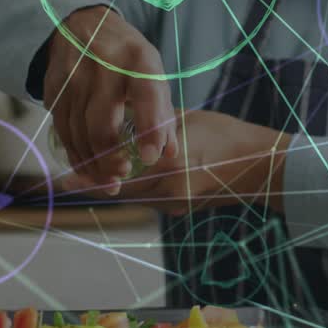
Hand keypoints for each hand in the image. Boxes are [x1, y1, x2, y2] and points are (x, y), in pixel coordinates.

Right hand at [43, 6, 177, 193]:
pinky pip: (62, 130)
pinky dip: (74, 154)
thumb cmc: (126, 57)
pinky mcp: (53, 88)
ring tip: (108, 183)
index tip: (150, 158)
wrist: (80, 25)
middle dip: (110, 157)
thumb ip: (162, 112)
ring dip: (92, 164)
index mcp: (138, 60)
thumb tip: (169, 152)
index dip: (150, 129)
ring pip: (78, 132)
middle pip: (102, 123)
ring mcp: (73, 78)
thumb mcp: (151, 72)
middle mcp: (103, 66)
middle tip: (121, 179)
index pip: (146, 96)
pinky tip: (87, 169)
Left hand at [76, 111, 289, 214]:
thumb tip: (124, 118)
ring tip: (93, 176)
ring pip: (132, 197)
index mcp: (169, 163)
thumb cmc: (228, 136)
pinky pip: (148, 200)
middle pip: (119, 191)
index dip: (89, 176)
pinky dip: (134, 190)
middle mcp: (168, 189)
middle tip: (69, 178)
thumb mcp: (187, 121)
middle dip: (95, 184)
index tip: (65, 175)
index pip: (117, 173)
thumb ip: (153, 125)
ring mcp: (175, 204)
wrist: (262, 168)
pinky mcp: (181, 209)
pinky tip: (127, 179)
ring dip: (113, 188)